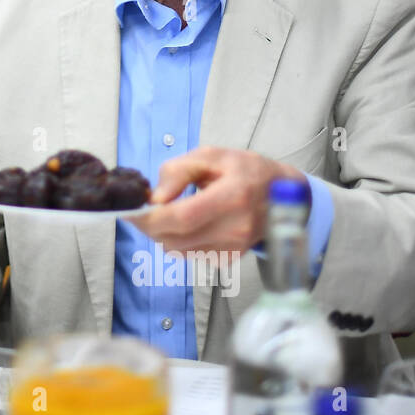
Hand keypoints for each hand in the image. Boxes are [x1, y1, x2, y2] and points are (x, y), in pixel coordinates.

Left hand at [133, 146, 306, 252]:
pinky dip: (179, 242)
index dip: (150, 218)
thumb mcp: (211, 156)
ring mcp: (234, 248)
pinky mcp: (230, 259)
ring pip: (178, 250)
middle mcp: (236, 228)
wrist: (283, 195)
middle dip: (149, 226)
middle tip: (141, 210)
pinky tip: (186, 224)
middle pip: (176, 239)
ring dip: (162, 234)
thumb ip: (179, 171)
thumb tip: (154, 198)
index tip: (131, 210)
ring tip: (167, 213)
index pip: (183, 217)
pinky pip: (190, 255)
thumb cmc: (244, 170)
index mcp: (232, 197)